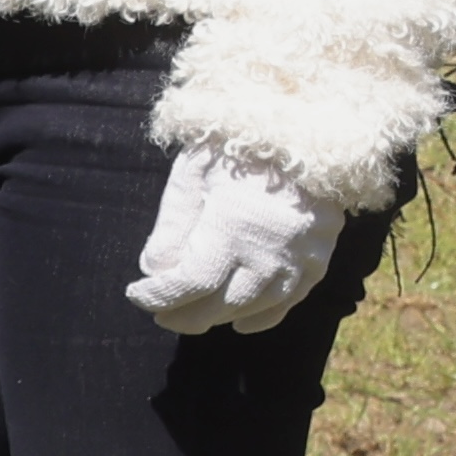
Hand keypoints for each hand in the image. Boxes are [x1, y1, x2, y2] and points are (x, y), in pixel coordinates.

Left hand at [130, 143, 346, 337]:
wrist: (305, 132)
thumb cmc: (237, 148)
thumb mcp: (193, 176)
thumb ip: (172, 227)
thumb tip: (156, 271)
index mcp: (233, 228)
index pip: (189, 283)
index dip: (159, 296)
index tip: (137, 295)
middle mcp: (269, 252)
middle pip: (220, 303)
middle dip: (184, 314)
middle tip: (161, 314)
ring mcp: (298, 259)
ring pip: (253, 306)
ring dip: (219, 317)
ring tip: (192, 315)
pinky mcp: (318, 259)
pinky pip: (290, 301)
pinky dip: (263, 317)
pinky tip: (239, 322)